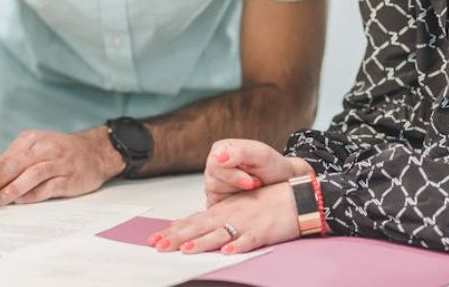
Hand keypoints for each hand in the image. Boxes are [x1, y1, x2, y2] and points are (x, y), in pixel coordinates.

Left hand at [0, 127, 123, 205]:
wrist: (96, 152)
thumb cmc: (62, 151)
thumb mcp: (38, 145)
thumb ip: (18, 157)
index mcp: (33, 139)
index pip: (7, 155)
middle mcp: (46, 148)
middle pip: (17, 164)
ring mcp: (59, 163)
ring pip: (31, 175)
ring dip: (13, 189)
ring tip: (0, 200)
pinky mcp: (69, 179)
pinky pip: (47, 188)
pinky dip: (32, 195)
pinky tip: (21, 201)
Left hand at [151, 182, 301, 254]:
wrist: (294, 197)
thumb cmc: (264, 203)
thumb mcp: (233, 207)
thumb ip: (211, 219)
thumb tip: (186, 228)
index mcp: (221, 211)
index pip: (192, 222)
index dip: (173, 231)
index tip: (154, 239)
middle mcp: (229, 215)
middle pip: (200, 228)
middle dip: (179, 238)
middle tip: (160, 247)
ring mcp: (245, 223)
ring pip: (221, 234)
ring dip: (203, 242)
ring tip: (187, 249)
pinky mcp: (263, 231)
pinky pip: (249, 239)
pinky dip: (239, 245)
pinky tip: (229, 251)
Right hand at [204, 139, 311, 205]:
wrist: (282, 182)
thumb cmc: (272, 166)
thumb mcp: (260, 154)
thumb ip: (239, 152)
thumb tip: (218, 157)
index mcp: (220, 150)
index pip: (214, 164)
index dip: (232, 175)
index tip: (250, 180)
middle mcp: (214, 169)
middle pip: (212, 182)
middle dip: (237, 186)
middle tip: (256, 183)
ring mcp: (214, 186)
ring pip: (215, 196)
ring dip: (238, 195)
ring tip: (252, 189)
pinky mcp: (217, 203)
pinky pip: (217, 211)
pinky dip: (234, 207)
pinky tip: (246, 199)